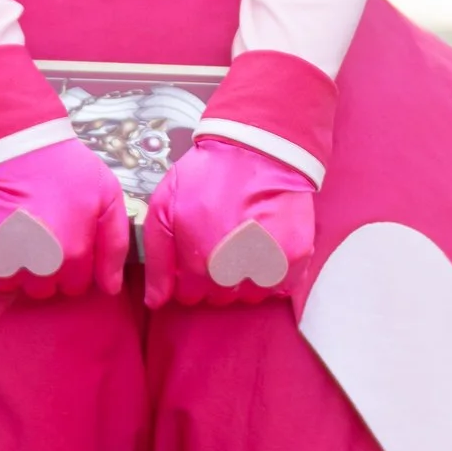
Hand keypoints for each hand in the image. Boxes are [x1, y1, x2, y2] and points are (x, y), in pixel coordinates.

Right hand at [0, 134, 129, 300]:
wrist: (8, 139)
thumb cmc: (60, 164)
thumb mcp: (105, 194)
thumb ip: (114, 244)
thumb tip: (110, 287)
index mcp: (71, 254)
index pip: (75, 286)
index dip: (72, 264)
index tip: (65, 239)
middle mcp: (36, 264)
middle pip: (42, 290)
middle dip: (44, 268)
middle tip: (39, 232)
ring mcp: (2, 259)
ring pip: (10, 285)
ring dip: (13, 266)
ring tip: (15, 231)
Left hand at [142, 136, 314, 308]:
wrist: (257, 147)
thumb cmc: (207, 174)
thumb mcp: (164, 207)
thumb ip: (157, 259)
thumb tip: (155, 303)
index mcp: (199, 262)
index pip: (191, 296)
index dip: (190, 276)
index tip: (197, 253)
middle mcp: (234, 271)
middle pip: (221, 298)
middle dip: (216, 277)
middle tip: (221, 242)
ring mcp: (268, 266)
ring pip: (251, 295)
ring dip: (246, 278)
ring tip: (244, 243)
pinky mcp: (296, 257)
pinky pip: (281, 286)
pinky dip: (274, 273)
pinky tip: (266, 247)